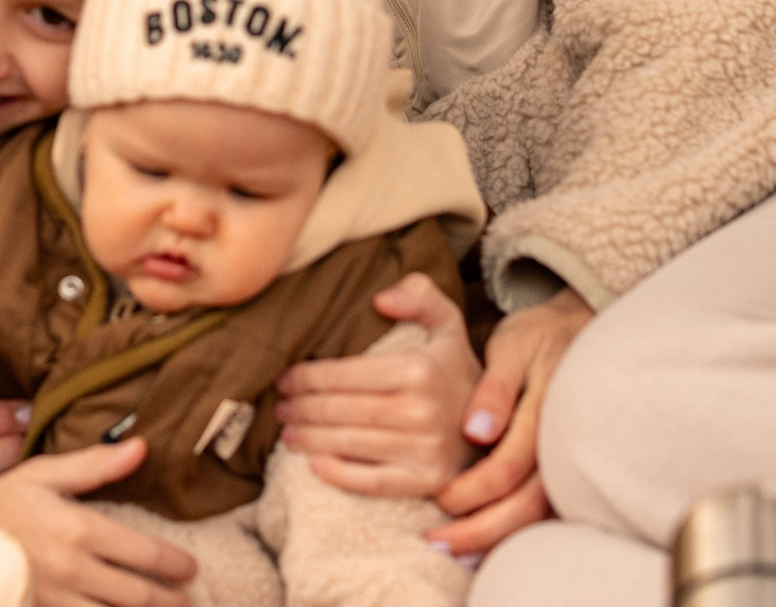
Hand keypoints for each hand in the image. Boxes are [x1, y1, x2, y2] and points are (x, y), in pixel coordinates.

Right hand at [0, 443, 196, 606]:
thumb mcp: (44, 473)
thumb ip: (95, 464)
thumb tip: (141, 446)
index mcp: (78, 529)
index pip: (142, 553)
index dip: (173, 564)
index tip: (189, 568)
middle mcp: (71, 569)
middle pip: (136, 595)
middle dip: (169, 600)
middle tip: (189, 601)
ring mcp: (55, 600)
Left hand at [275, 273, 479, 497]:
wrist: (496, 424)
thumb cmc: (454, 370)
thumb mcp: (447, 322)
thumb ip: (419, 294)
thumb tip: (380, 298)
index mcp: (419, 370)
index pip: (344, 374)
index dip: (307, 377)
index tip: (285, 378)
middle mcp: (421, 411)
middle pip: (340, 410)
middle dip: (301, 407)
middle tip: (279, 405)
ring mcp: (424, 451)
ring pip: (349, 443)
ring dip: (309, 437)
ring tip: (288, 430)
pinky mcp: (426, 482)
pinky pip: (372, 481)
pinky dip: (339, 474)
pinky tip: (314, 464)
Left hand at [428, 289, 593, 559]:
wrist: (576, 334)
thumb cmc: (537, 340)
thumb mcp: (514, 348)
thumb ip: (494, 388)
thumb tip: (476, 430)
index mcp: (544, 416)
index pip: (509, 467)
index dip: (473, 488)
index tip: (440, 497)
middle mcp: (558, 447)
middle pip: (524, 505)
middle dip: (480, 528)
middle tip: (438, 539)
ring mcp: (565, 461)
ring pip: (534, 514)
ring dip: (494, 537)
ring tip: (454, 550)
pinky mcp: (562, 468)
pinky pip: (540, 511)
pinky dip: (512, 531)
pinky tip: (481, 545)